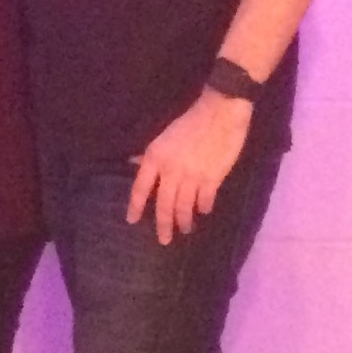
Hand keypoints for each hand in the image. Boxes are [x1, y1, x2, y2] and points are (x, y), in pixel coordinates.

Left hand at [127, 91, 252, 243]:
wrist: (220, 112)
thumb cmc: (190, 121)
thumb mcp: (163, 136)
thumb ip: (151, 154)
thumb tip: (135, 163)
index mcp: (155, 158)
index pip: (140, 188)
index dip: (135, 206)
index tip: (131, 220)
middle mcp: (170, 171)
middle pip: (163, 205)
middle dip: (163, 225)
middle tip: (164, 240)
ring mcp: (191, 177)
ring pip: (184, 207)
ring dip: (184, 221)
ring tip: (185, 230)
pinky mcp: (212, 179)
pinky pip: (204, 201)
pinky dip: (203, 208)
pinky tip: (204, 211)